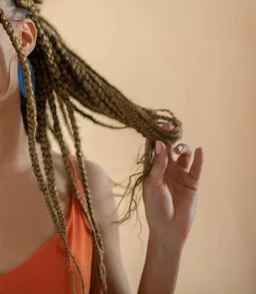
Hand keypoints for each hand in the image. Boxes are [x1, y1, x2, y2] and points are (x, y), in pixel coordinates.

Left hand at [143, 124, 203, 246]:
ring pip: (183, 156)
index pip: (154, 150)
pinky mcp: (192, 183)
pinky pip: (196, 168)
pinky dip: (198, 159)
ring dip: (182, 148)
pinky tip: (199, 150)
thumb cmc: (155, 207)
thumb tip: (159, 144)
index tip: (154, 124)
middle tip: (168, 128)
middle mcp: (167, 169)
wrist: (168, 228)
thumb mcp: (153, 185)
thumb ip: (157, 165)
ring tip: (180, 148)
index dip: (154, 137)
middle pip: (169, 149)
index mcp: (153, 169)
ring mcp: (180, 175)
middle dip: (169, 138)